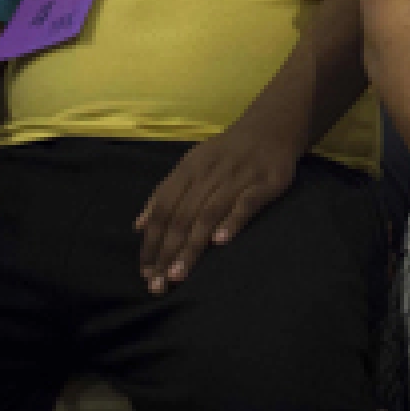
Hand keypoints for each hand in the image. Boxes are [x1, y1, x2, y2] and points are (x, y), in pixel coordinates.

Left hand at [136, 121, 298, 293]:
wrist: (271, 126)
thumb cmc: (226, 153)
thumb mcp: (191, 164)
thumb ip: (165, 193)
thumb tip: (138, 225)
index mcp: (189, 168)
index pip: (163, 208)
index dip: (152, 240)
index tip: (145, 272)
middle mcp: (210, 172)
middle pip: (182, 216)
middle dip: (167, 252)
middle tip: (158, 284)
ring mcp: (239, 176)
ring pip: (209, 213)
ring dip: (192, 246)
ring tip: (178, 274)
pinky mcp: (267, 181)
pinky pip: (246, 202)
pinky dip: (232, 220)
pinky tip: (220, 242)